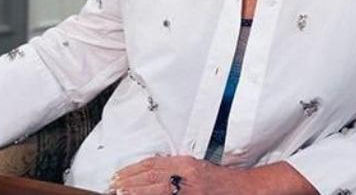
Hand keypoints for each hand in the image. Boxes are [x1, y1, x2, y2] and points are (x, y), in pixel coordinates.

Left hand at [110, 155, 244, 194]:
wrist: (241, 189)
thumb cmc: (218, 179)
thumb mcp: (195, 166)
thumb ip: (173, 167)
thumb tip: (146, 172)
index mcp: (186, 164)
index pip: (154, 165)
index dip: (133, 170)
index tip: (119, 173)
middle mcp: (187, 177)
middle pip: (152, 180)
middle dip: (130, 182)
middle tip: (114, 185)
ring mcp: (189, 193)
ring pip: (156, 192)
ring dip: (136, 193)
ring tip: (121, 193)